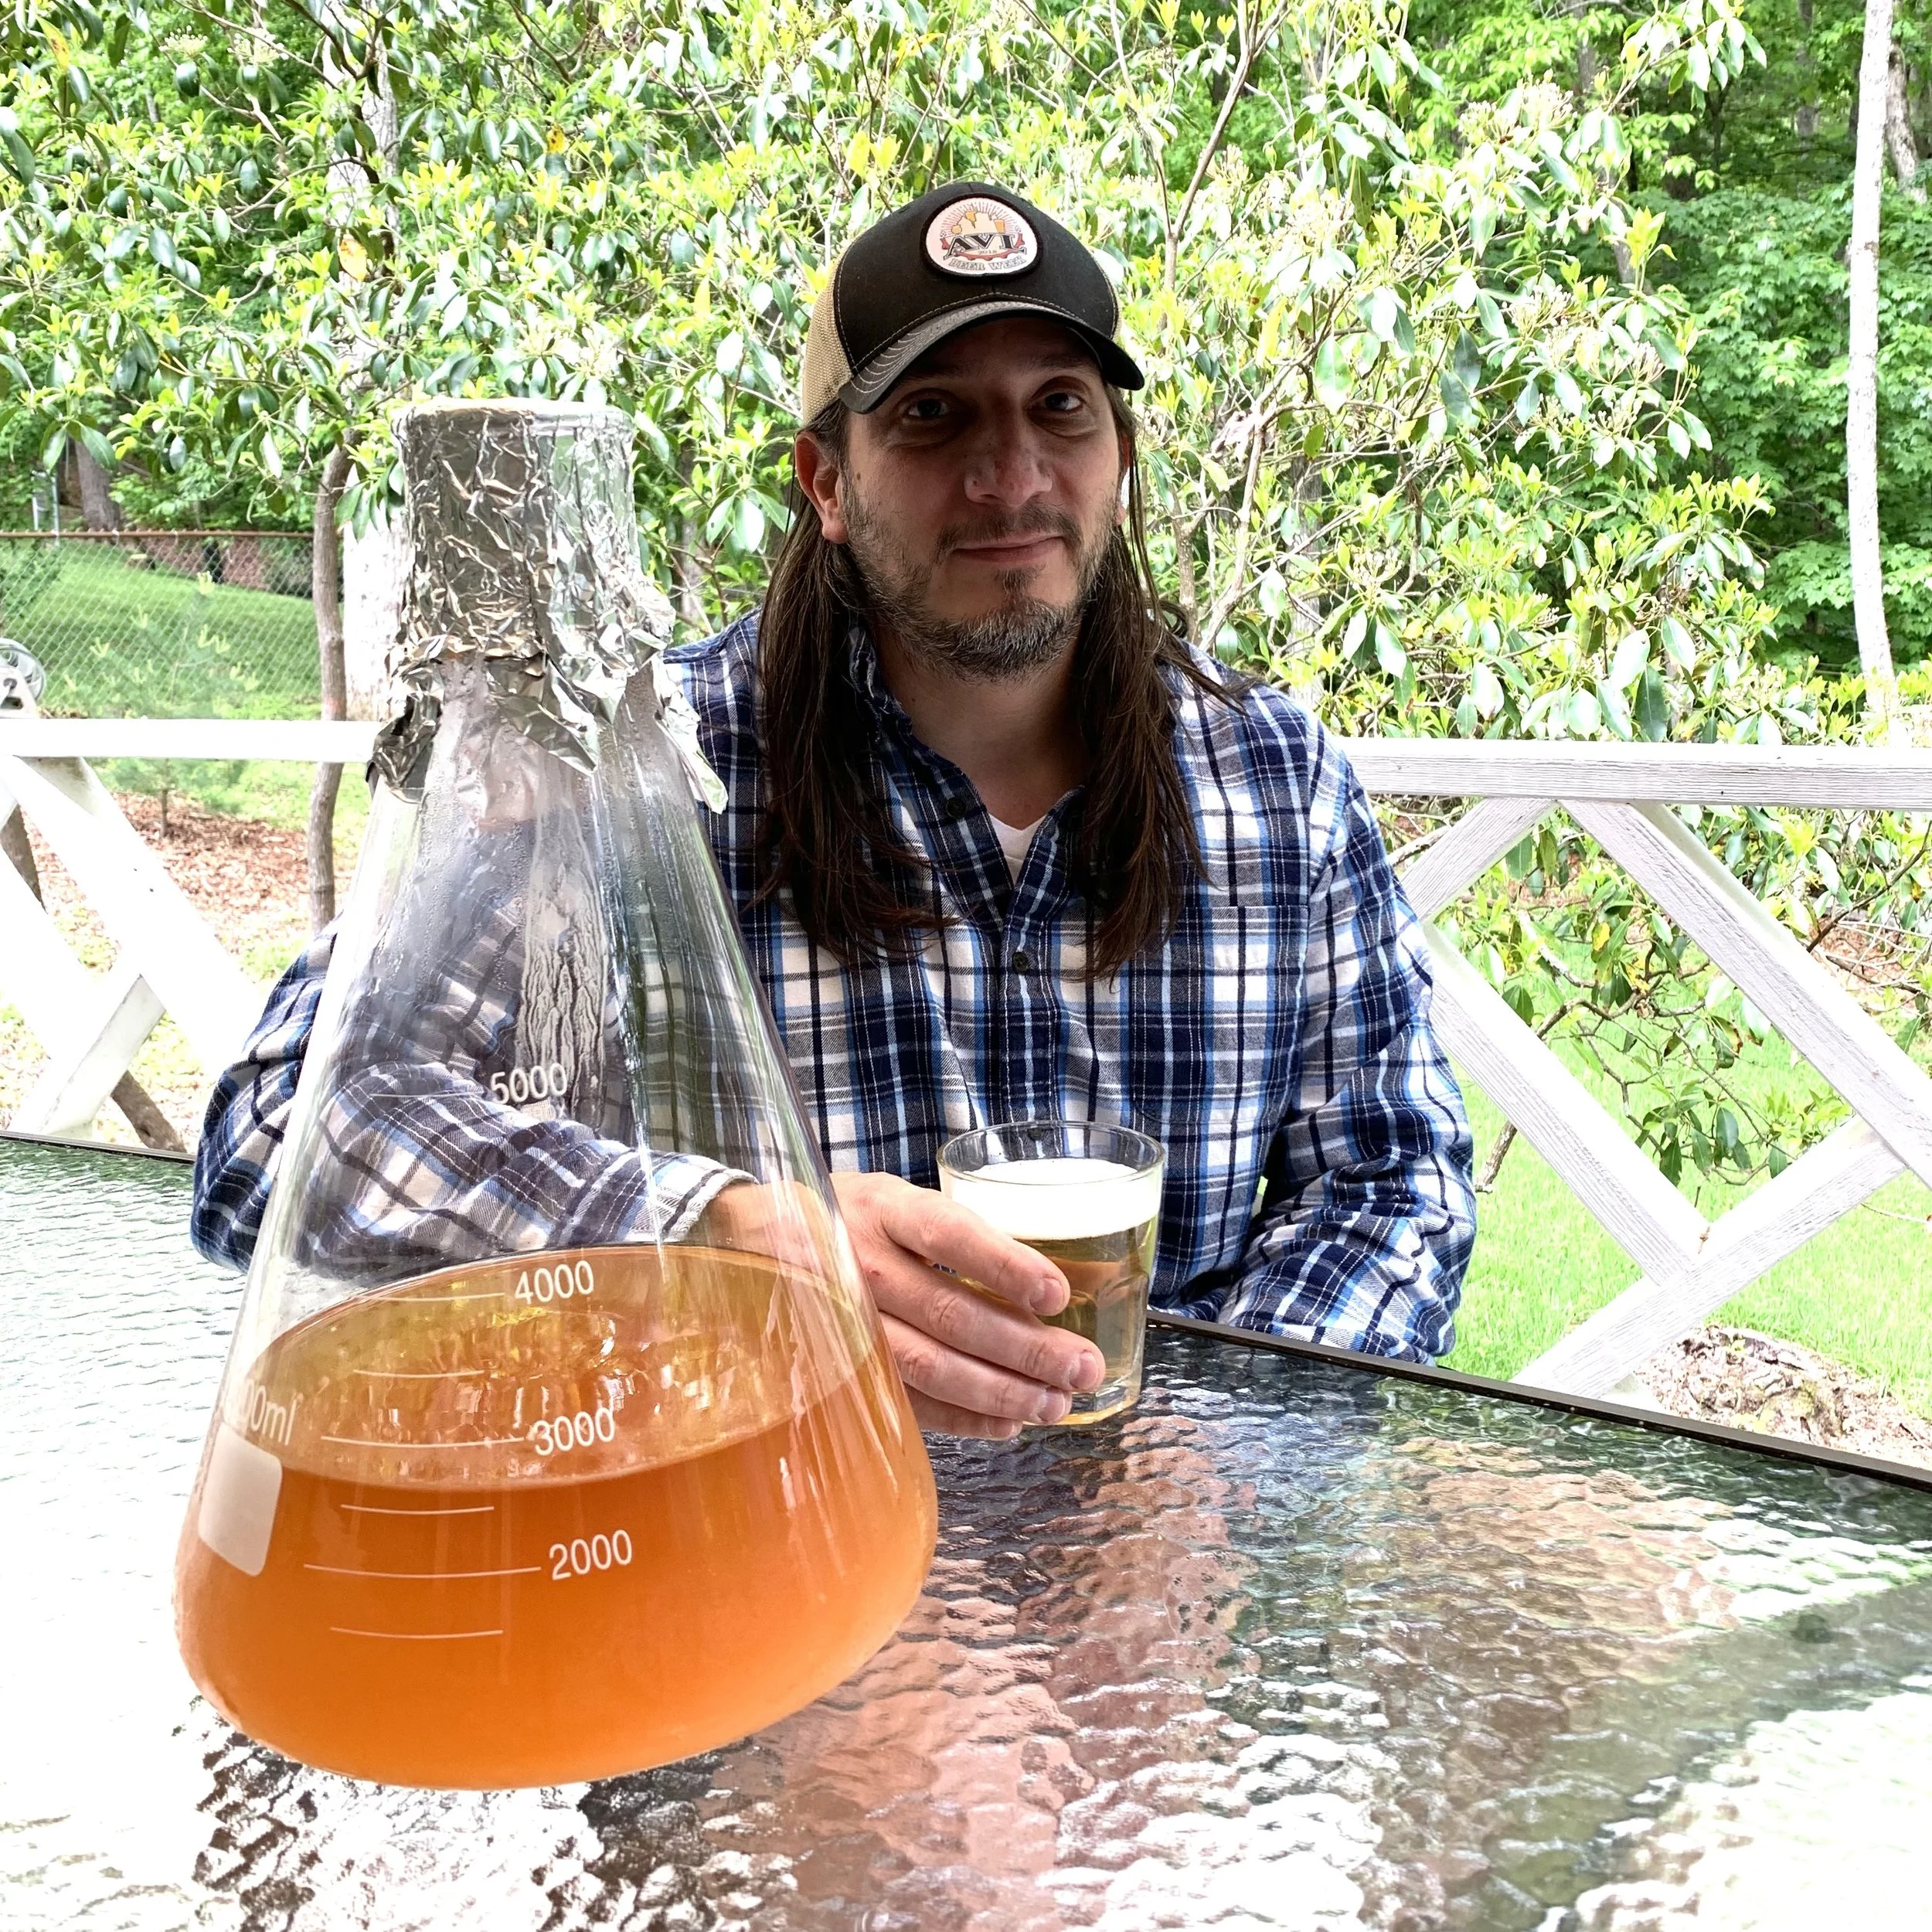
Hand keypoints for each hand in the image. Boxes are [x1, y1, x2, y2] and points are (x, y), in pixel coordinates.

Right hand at [830, 1171, 1105, 1439]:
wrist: (752, 1242)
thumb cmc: (850, 1221)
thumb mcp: (893, 1202)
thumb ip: (951, 1235)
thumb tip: (1043, 1292)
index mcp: (882, 1208)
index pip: (949, 1233)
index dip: (1004, 1265)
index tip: (1056, 1294)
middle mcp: (859, 1263)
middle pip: (949, 1312)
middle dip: (1025, 1347)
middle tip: (1081, 1367)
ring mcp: (844, 1321)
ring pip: (930, 1365)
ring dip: (1000, 1391)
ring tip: (1055, 1403)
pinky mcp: (838, 1368)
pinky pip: (906, 1401)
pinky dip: (961, 1418)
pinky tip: (1006, 1423)